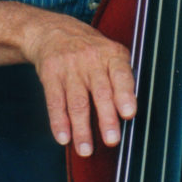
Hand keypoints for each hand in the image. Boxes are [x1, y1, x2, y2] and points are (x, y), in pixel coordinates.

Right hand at [21, 8, 135, 156]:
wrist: (53, 31)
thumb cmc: (90, 50)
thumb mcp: (109, 53)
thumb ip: (120, 79)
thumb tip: (130, 114)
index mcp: (112, 54)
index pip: (121, 74)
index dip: (125, 94)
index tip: (129, 113)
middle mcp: (91, 59)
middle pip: (100, 91)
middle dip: (106, 118)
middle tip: (112, 140)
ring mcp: (70, 66)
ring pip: (77, 101)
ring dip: (81, 128)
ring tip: (85, 150)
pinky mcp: (51, 73)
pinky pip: (55, 101)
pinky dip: (59, 121)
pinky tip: (63, 138)